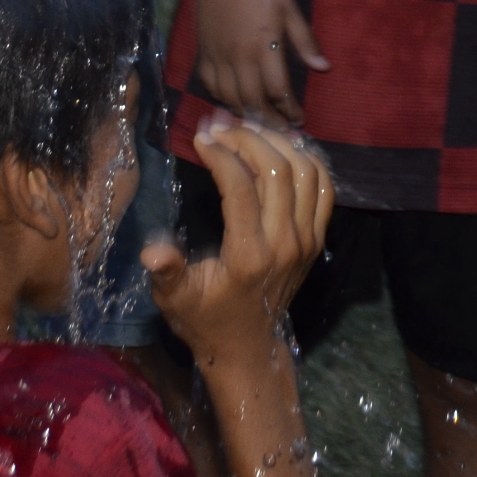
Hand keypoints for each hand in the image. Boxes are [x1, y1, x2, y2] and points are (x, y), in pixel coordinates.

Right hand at [143, 120, 332, 355]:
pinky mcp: (316, 239)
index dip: (222, 155)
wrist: (248, 348)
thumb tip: (151, 252)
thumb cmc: (205, 320)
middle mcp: (285, 244)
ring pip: (306, 172)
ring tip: (248, 132)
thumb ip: (167, 273)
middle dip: (248, 138)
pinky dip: (307, 160)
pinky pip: (324, 188)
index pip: (243, 188)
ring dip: (278, 143)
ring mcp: (307, 240)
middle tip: (221, 128)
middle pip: (279, 170)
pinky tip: (281, 148)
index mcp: (249, 256)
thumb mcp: (176, 300)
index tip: (200, 139)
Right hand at [195, 0, 325, 126]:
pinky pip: (210, 84)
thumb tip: (324, 68)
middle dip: (270, 120)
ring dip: (247, 114)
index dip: (290, 110)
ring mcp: (218, 55)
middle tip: (283, 129)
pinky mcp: (203, 51)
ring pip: (230, 98)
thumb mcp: (290, 9)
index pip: (278, 91)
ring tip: (261, 121)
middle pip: (253, 102)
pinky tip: (234, 102)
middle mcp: (239, 56)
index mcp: (264, 45)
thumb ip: (306, 40)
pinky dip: (222, 99)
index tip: (300, 119)